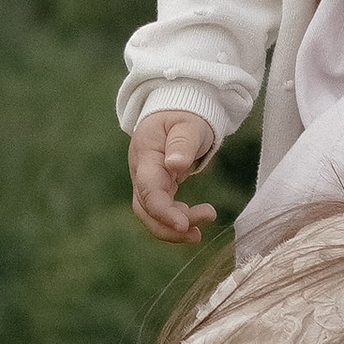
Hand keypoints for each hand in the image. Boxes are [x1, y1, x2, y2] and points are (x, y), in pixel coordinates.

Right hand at [130, 110, 221, 241]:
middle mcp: (141, 170)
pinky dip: (178, 219)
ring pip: (152, 213)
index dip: (162, 211)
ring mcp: (146, 180)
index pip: (148, 189)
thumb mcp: (188, 124)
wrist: (176, 110)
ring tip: (203, 225)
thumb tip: (175, 165)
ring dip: (175, 226)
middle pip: (145, 208)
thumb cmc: (184, 114)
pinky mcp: (156, 186)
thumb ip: (182, 144)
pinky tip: (197, 219)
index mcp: (146, 154)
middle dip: (169, 226)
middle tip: (198, 232)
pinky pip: (162, 209)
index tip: (183, 224)